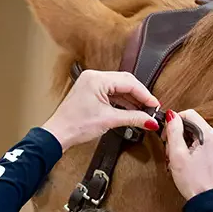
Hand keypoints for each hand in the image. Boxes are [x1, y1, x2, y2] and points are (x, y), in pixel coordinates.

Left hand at [41, 69, 159, 150]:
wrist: (58, 134)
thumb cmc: (75, 126)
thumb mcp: (109, 120)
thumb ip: (133, 118)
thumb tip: (149, 120)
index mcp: (97, 79)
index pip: (128, 83)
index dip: (144, 94)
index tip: (154, 105)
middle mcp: (94, 77)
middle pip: (125, 82)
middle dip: (139, 96)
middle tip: (150, 108)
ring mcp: (91, 83)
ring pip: (118, 88)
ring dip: (130, 99)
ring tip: (142, 112)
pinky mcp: (90, 91)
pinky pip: (110, 92)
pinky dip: (121, 101)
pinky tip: (129, 110)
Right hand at [164, 109, 212, 200]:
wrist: (206, 201)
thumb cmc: (193, 182)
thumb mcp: (177, 155)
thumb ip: (174, 132)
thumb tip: (171, 116)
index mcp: (210, 135)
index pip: (190, 114)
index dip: (174, 122)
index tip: (167, 135)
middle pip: (194, 126)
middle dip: (179, 136)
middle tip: (170, 152)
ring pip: (199, 136)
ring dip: (186, 144)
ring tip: (179, 160)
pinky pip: (206, 145)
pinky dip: (195, 150)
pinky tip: (189, 162)